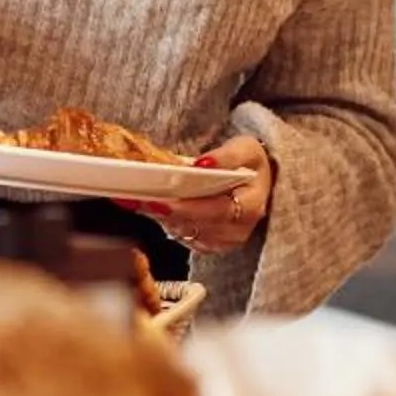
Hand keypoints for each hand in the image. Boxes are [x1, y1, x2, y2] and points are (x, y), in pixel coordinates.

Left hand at [125, 136, 273, 255]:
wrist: (257, 182)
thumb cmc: (250, 165)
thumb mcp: (247, 149)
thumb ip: (228, 155)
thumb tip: (203, 163)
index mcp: (251, 206)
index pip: (218, 211)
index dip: (188, 207)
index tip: (162, 199)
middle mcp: (238, 230)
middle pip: (197, 226)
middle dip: (167, 212)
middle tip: (140, 199)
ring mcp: (224, 242)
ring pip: (187, 234)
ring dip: (162, 218)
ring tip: (139, 201)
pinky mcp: (211, 246)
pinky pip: (184, 238)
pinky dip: (166, 223)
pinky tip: (151, 208)